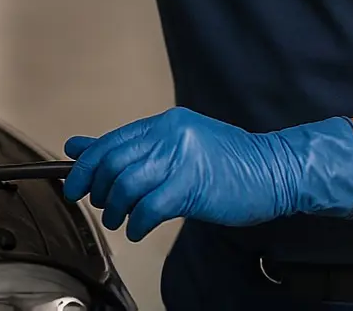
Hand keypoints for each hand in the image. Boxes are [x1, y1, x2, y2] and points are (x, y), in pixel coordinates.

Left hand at [61, 108, 352, 240]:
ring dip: (115, 210)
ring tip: (121, 220)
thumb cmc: (230, 163)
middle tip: (100, 206)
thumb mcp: (180, 146)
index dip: (86, 167)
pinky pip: (148, 208)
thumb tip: (81, 147)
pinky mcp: (192, 186)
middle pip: (113, 162)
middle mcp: (171, 135)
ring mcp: (182, 159)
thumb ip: (133, 147)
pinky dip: (137, 223)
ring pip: (126, 185)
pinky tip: (140, 228)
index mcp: (167, 123)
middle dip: (97, 190)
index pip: (112, 142)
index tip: (75, 184)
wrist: (276, 170)